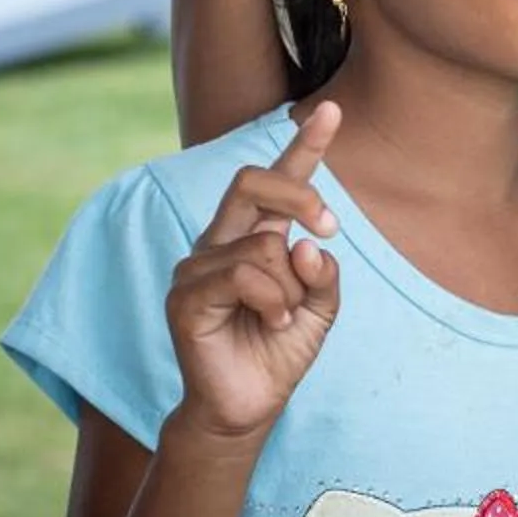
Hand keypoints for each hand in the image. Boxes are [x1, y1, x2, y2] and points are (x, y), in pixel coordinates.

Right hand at [164, 104, 343, 444]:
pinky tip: (271, 325)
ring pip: (263, 245)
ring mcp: (197, 267)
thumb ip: (324, 274)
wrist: (248, 406)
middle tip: (331, 228)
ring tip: (284, 318)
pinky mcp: (185, 297)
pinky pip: (244, 275)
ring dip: (292, 287)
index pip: (275, 179)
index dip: (303, 144)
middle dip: (300, 195)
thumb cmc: (280, 351)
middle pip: (250, 181)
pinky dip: (274, 302)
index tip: (332, 110)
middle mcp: (220, 242)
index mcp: (253, 236)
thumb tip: (308, 244)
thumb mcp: (321, 309)